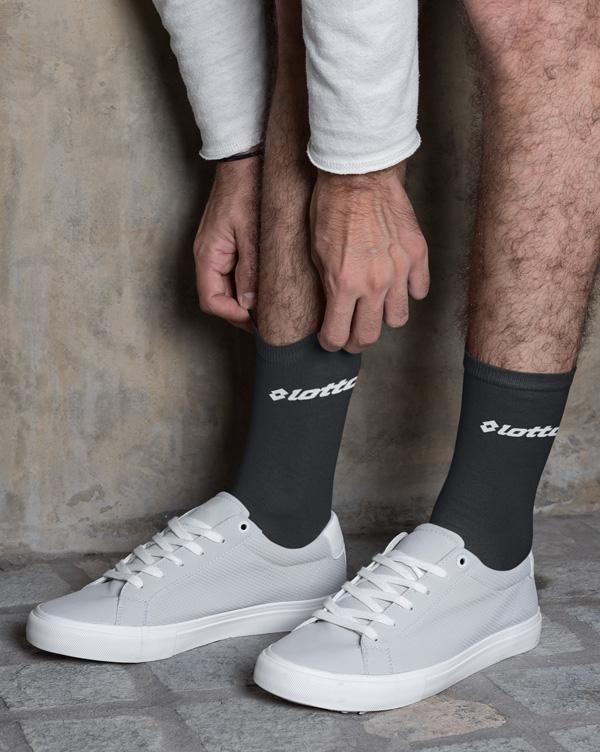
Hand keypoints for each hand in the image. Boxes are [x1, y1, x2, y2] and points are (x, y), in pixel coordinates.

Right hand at [194, 155, 260, 329]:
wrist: (244, 159)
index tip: (258, 320)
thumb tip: (249, 304)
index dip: (233, 315)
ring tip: (270, 306)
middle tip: (269, 320)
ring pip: (226, 288)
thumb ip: (250, 269)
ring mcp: (216, 251)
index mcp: (209, 255)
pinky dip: (246, 285)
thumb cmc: (246, 190)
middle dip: (241, 313)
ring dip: (244, 301)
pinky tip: (265, 286)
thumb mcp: (252, 233)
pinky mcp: (226, 245)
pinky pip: (233, 274)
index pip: (212, 301)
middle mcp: (208, 256)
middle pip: (218, 299)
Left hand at [310, 163, 428, 351]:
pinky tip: (398, 285)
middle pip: (370, 335)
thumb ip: (329, 285)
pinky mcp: (417, 256)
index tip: (330, 341)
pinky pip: (419, 290)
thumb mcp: (317, 252)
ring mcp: (400, 271)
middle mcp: (374, 284)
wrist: (360, 175)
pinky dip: (409, 292)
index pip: (338, 334)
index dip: (332, 343)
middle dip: (356, 341)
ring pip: (398, 319)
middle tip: (351, 336)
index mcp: (344, 284)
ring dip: (384, 318)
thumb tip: (334, 307)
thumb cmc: (332, 208)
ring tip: (376, 309)